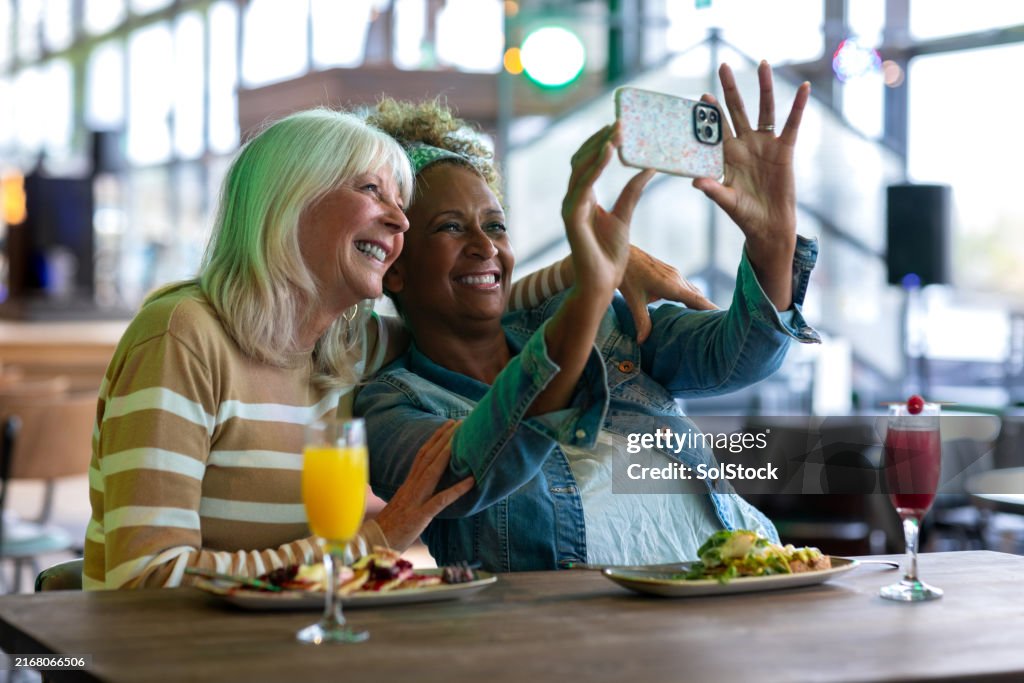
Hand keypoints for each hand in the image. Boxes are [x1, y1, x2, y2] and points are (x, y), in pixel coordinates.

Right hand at [373, 420, 472, 551]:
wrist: (373, 544)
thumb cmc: (388, 529)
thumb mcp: (401, 506)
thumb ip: (412, 495)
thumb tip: (423, 488)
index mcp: (407, 484)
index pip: (421, 456)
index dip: (435, 440)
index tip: (447, 426)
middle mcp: (411, 487)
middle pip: (428, 457)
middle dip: (443, 438)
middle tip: (458, 422)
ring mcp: (415, 500)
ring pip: (433, 471)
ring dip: (448, 453)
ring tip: (463, 439)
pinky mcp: (420, 515)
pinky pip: (441, 500)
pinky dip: (457, 489)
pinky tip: (471, 481)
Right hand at [561, 124, 654, 296]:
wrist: (602, 282)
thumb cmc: (610, 254)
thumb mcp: (625, 216)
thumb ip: (632, 192)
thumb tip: (648, 167)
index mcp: (584, 198)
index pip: (587, 162)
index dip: (600, 142)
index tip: (618, 126)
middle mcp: (573, 199)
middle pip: (581, 160)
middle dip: (599, 139)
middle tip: (620, 122)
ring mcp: (570, 207)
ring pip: (580, 168)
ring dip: (598, 147)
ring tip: (616, 131)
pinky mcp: (572, 218)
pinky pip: (583, 186)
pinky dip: (595, 167)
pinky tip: (608, 152)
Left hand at [620, 245, 715, 342]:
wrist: (623, 253)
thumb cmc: (628, 275)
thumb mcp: (634, 300)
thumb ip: (642, 320)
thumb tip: (643, 341)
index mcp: (672, 286)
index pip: (698, 300)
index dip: (711, 310)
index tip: (724, 319)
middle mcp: (678, 278)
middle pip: (699, 296)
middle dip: (709, 310)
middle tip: (719, 325)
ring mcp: (675, 274)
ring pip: (693, 291)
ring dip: (701, 303)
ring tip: (708, 318)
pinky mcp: (670, 272)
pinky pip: (686, 286)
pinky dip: (692, 297)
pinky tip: (690, 305)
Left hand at [692, 60, 809, 309]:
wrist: (768, 226)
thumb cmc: (744, 215)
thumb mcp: (727, 202)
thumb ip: (713, 189)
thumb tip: (695, 181)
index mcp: (727, 156)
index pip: (716, 129)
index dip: (709, 113)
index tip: (701, 96)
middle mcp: (745, 145)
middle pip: (736, 111)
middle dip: (730, 90)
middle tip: (723, 66)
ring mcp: (764, 145)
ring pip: (764, 110)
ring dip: (763, 87)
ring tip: (762, 63)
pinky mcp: (784, 150)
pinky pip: (792, 124)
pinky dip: (798, 107)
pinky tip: (804, 88)